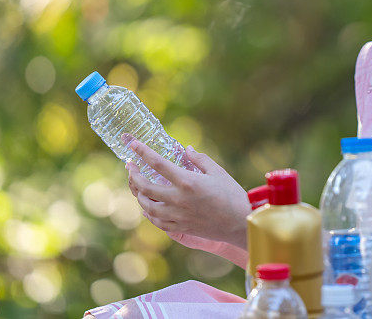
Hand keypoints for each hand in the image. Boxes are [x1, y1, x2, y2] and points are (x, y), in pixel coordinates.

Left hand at [125, 138, 250, 249]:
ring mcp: (177, 215)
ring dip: (139, 195)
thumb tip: (187, 150)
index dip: (143, 152)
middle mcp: (178, 199)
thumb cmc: (232, 195)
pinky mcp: (180, 227)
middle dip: (134, 175)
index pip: (157, 163)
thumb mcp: (218, 172)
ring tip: (138, 186)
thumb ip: (199, 159)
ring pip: (147, 206)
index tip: (133, 145)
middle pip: (145, 187)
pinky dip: (149, 213)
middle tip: (130, 167)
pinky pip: (157, 221)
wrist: (240, 223)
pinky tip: (148, 207)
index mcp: (187, 181)